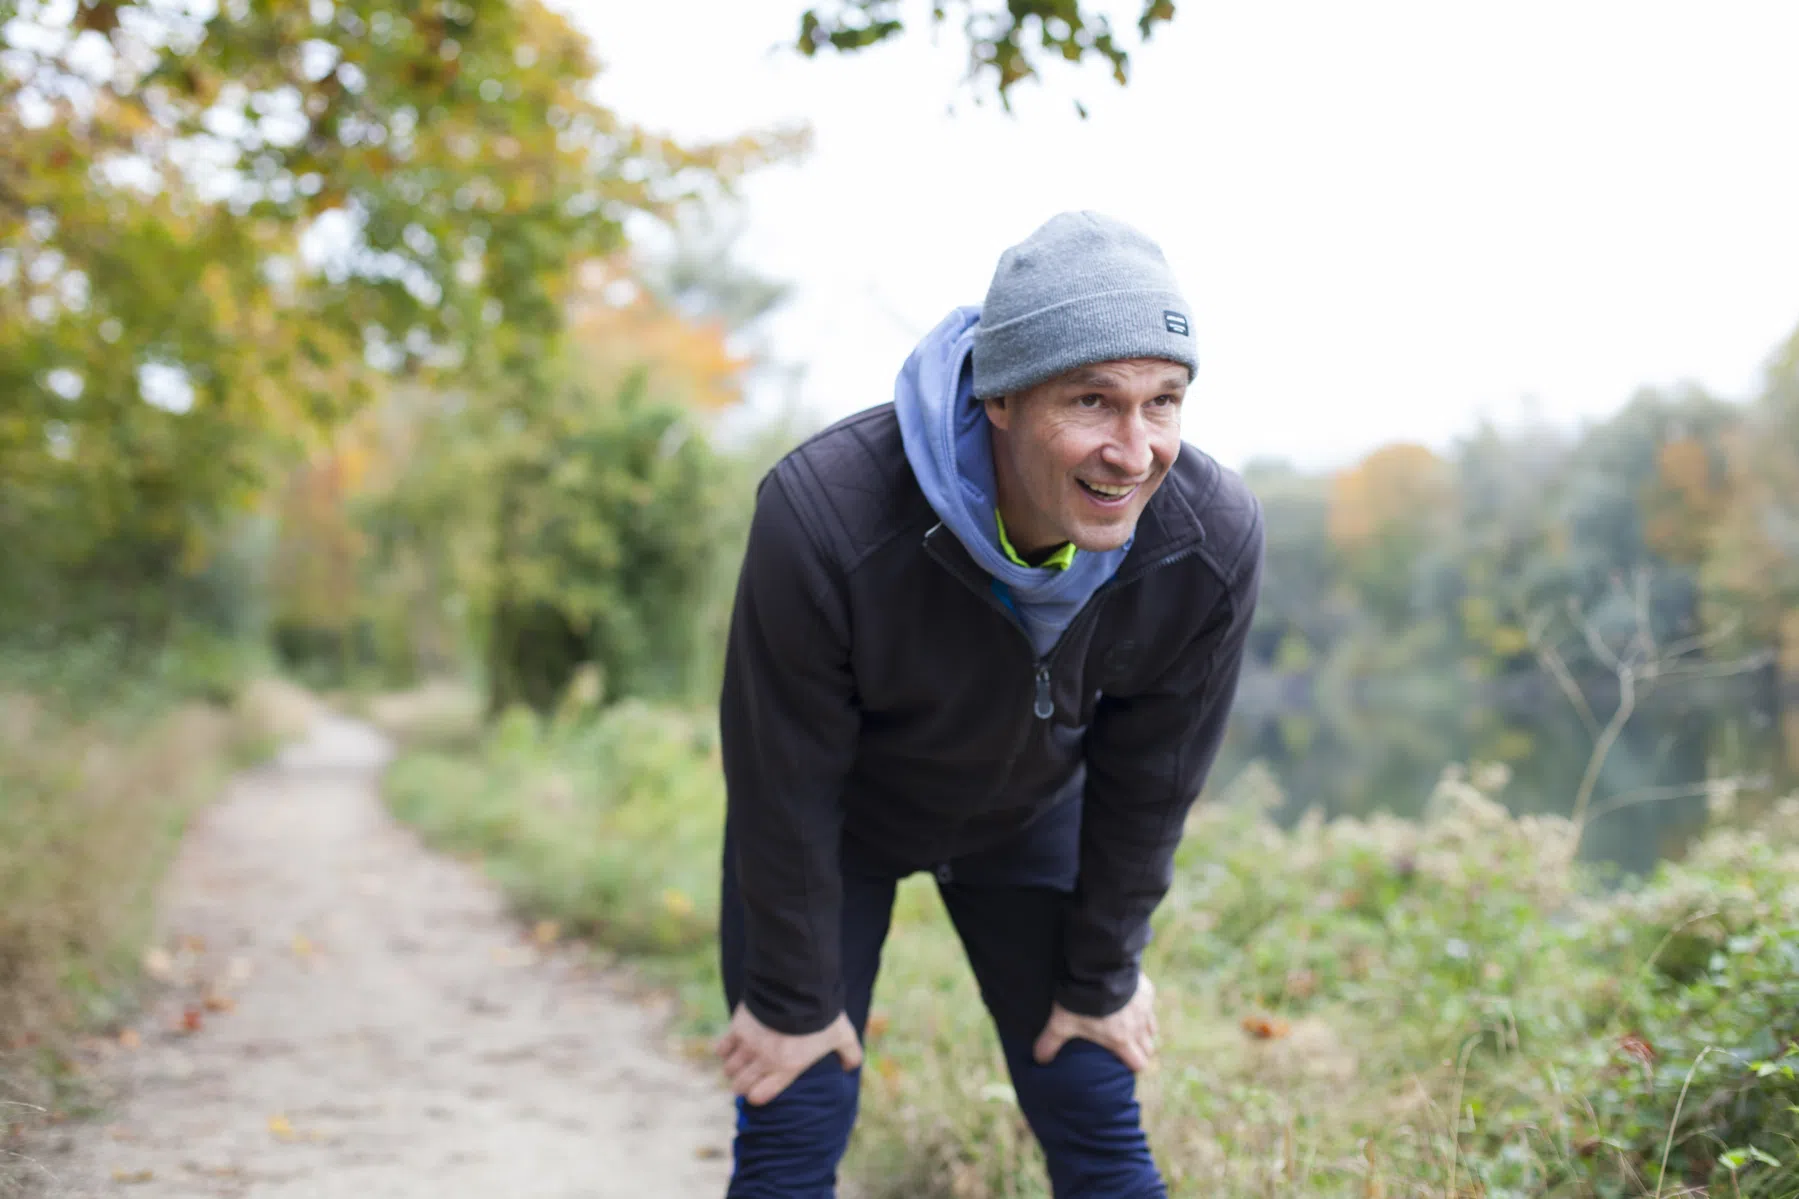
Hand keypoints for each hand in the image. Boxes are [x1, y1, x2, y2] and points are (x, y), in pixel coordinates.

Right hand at [714, 1003, 863, 1105]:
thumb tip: (850, 1067)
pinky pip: (721, 1048)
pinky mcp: (737, 1026)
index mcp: (787, 1068)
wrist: (799, 985)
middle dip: (742, 1085)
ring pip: (729, 1068)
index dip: (758, 1096)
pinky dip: (723, 1050)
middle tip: (747, 1079)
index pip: (760, 1096)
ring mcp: (748, 1044)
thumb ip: (850, 1054)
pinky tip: (730, 1047)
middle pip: (740, 1085)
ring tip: (739, 1064)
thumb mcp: (843, 1035)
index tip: (759, 1091)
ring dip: (733, 1068)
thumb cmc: (823, 1014)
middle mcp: (764, 1060)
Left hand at [1032, 973, 1157, 1070]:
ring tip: (1126, 1025)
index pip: (1138, 1064)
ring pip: (1151, 1027)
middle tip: (1123, 1046)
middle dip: (1138, 1050)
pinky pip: (1149, 1004)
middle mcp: (1139, 1027)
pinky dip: (1142, 1006)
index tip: (1121, 1063)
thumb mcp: (1062, 1022)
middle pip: (1149, 1049)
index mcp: (1122, 1039)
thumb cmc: (1082, 999)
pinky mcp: (1147, 990)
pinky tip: (1128, 1000)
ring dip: (1142, 1030)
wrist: (1099, 967)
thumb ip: (1051, 1042)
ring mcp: (1145, 1008)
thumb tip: (1039, 1059)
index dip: (1131, 1066)